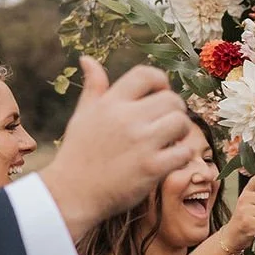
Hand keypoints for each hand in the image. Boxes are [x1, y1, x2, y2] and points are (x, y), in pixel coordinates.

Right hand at [42, 57, 192, 241]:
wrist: (71, 194)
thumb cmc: (78, 153)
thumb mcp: (82, 115)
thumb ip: (94, 87)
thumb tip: (87, 59)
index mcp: (110, 103)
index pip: (146, 74)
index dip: (160, 81)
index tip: (159, 95)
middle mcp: (126, 118)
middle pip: (171, 99)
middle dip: (174, 109)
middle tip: (167, 123)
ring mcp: (140, 143)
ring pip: (181, 122)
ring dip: (181, 131)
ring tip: (171, 140)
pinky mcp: (151, 168)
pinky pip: (183, 151)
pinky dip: (182, 154)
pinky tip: (171, 159)